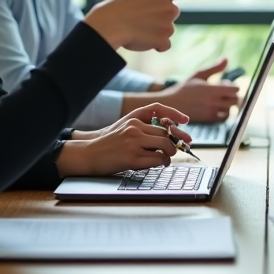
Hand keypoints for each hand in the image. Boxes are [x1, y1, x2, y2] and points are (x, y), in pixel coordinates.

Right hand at [57, 105, 193, 176]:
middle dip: (176, 141)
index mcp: (133, 118)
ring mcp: (133, 143)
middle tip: (181, 147)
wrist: (88, 154)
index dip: (175, 114)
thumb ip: (143, 127)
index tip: (186, 120)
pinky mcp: (132, 158)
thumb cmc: (108, 141)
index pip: (158, 110)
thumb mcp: (124, 126)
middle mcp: (134, 128)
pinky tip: (160, 164)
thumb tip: (167, 133)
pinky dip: (162, 162)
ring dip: (170, 153)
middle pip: (165, 132)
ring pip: (165, 146)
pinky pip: (157, 160)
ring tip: (168, 158)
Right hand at [84, 0, 218, 51]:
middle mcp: (170, 7)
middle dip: (160, 17)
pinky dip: (155, 45)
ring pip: (167, 31)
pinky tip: (141, 39)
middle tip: (140, 18)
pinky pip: (164, 45)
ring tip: (137, 28)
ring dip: (155, 32)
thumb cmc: (118, 8)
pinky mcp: (164, 40)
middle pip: (172, 14)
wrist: (108, 24)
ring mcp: (168, 24)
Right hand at [160, 59, 240, 122]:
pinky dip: (223, 113)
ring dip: (228, 105)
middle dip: (233, 95)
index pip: (234, 89)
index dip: (233, 86)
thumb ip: (214, 68)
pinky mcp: (208, 120)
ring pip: (230, 110)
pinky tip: (216, 107)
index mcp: (211, 89)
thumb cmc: (185, 88)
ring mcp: (211, 112)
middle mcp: (212, 102)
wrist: (171, 104)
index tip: (225, 84)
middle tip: (224, 92)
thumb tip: (226, 58)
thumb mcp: (198, 75)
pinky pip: (223, 118)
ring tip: (220, 100)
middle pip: (235, 100)